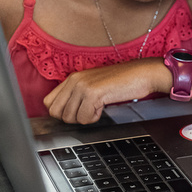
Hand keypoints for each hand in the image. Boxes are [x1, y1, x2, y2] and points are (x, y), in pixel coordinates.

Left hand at [44, 59, 164, 124]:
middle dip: (71, 117)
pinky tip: (104, 106)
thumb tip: (64, 114)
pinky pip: (84, 118)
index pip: (49, 102)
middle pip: (56, 112)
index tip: (76, 112)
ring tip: (98, 106)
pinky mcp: (93, 93)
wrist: (142, 74)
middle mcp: (74, 80)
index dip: (62, 112)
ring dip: (84, 117)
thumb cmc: (122, 81)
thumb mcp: (94, 84)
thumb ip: (77, 94)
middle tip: (88, 111)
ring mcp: (82, 86)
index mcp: (73, 77)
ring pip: (69, 117)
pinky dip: (95, 117)